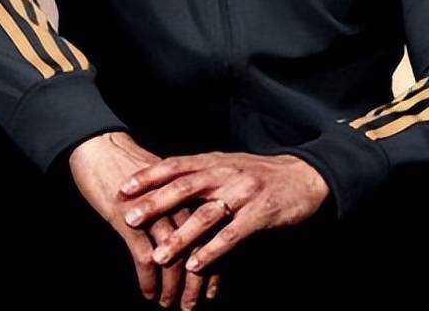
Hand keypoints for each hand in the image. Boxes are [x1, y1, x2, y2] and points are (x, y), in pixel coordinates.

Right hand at [68, 131, 221, 307]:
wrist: (99, 148)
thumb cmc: (129, 168)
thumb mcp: (161, 184)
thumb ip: (178, 204)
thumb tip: (190, 232)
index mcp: (187, 192)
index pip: (210, 235)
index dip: (214, 265)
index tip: (213, 291)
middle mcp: (176, 202)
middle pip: (195, 249)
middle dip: (196, 283)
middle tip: (192, 306)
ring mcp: (154, 211)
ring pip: (173, 258)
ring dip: (172, 287)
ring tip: (169, 304)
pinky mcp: (129, 219)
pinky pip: (145, 258)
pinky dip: (149, 281)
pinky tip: (148, 294)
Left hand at [118, 151, 331, 274]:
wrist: (304, 178)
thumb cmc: (260, 176)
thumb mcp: (228, 166)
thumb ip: (200, 175)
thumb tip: (163, 185)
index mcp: (215, 161)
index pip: (176, 165)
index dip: (149, 176)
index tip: (123, 188)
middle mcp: (226, 174)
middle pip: (185, 187)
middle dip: (155, 203)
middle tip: (130, 218)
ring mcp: (244, 193)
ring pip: (206, 215)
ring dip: (181, 236)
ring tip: (159, 255)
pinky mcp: (261, 214)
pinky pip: (233, 235)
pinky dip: (213, 251)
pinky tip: (196, 265)